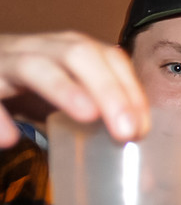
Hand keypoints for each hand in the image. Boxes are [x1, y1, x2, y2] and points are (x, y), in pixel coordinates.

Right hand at [0, 31, 148, 145]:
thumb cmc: (30, 85)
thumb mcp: (68, 92)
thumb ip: (98, 114)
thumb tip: (138, 156)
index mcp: (69, 49)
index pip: (109, 58)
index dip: (130, 90)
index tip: (142, 128)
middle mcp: (40, 49)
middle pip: (78, 55)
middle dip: (107, 90)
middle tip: (126, 131)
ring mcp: (6, 62)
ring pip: (33, 66)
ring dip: (63, 89)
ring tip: (88, 115)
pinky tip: (10, 138)